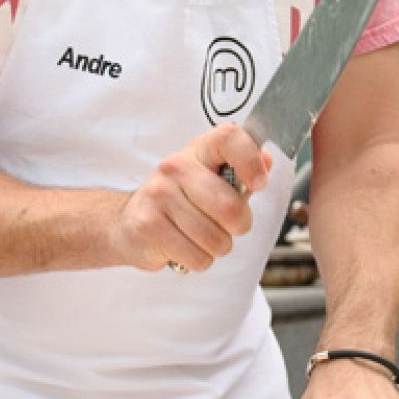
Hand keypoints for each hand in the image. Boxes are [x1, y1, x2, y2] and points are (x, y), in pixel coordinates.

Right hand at [112, 124, 270, 272]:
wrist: (131, 222)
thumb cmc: (182, 200)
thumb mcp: (212, 179)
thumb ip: (241, 172)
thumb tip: (268, 159)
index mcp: (199, 150)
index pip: (228, 138)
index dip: (251, 161)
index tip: (259, 184)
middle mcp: (176, 166)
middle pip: (229, 206)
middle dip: (239, 226)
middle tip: (228, 226)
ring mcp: (159, 194)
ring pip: (215, 239)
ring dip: (217, 247)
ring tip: (200, 236)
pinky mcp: (148, 224)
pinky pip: (196, 257)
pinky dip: (199, 260)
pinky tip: (184, 246)